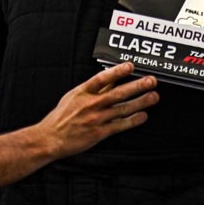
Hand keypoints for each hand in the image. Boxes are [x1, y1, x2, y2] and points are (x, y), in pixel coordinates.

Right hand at [39, 62, 158, 158]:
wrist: (50, 138)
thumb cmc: (60, 117)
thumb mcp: (73, 97)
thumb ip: (92, 89)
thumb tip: (109, 78)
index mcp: (82, 92)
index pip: (102, 79)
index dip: (117, 72)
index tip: (130, 66)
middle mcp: (90, 105)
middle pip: (117, 94)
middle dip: (136, 86)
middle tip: (151, 81)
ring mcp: (96, 119)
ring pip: (122, 109)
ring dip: (140, 102)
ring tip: (153, 96)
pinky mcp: (99, 133)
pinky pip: (119, 126)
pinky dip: (132, 121)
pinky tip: (143, 116)